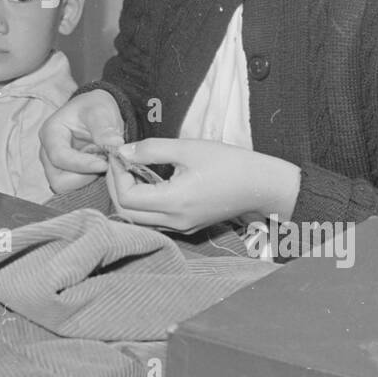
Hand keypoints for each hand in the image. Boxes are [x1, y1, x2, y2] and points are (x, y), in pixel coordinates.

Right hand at [39, 90, 125, 192]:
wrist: (98, 113)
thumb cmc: (94, 108)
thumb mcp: (100, 111)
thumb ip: (104, 128)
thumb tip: (115, 144)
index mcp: (50, 133)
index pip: (59, 157)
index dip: (82, 164)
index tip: (105, 163)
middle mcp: (48, 152)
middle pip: (58, 178)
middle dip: (84, 176)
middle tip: (106, 164)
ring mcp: (55, 166)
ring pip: (67, 186)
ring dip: (88, 179)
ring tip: (104, 163)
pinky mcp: (66, 174)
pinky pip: (76, 187)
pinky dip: (90, 181)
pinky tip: (102, 168)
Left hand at [105, 137, 300, 231]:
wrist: (261, 185)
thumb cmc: (228, 163)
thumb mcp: (187, 148)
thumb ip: (151, 150)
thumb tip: (122, 153)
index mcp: (174, 203)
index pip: (126, 197)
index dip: (116, 174)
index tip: (119, 154)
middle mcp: (174, 222)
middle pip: (127, 213)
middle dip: (116, 186)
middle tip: (119, 162)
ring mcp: (181, 228)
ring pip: (138, 219)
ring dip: (128, 196)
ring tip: (132, 170)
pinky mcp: (187, 226)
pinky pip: (154, 220)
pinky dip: (143, 204)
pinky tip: (148, 182)